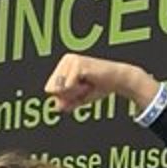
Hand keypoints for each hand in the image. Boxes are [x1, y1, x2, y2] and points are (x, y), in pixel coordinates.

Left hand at [45, 53, 159, 115]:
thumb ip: (66, 103)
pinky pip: (69, 87)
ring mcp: (71, 60)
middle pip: (51, 90)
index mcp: (62, 65)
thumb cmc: (99, 87)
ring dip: (74, 93)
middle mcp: (65, 60)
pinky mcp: (78, 64)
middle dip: (68, 95)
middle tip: (84, 87)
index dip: (63, 97)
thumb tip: (56, 107)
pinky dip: (80, 90)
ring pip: (59, 89)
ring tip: (87, 84)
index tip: (79, 89)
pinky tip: (90, 82)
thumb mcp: (78, 98)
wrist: (118, 81)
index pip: (48, 89)